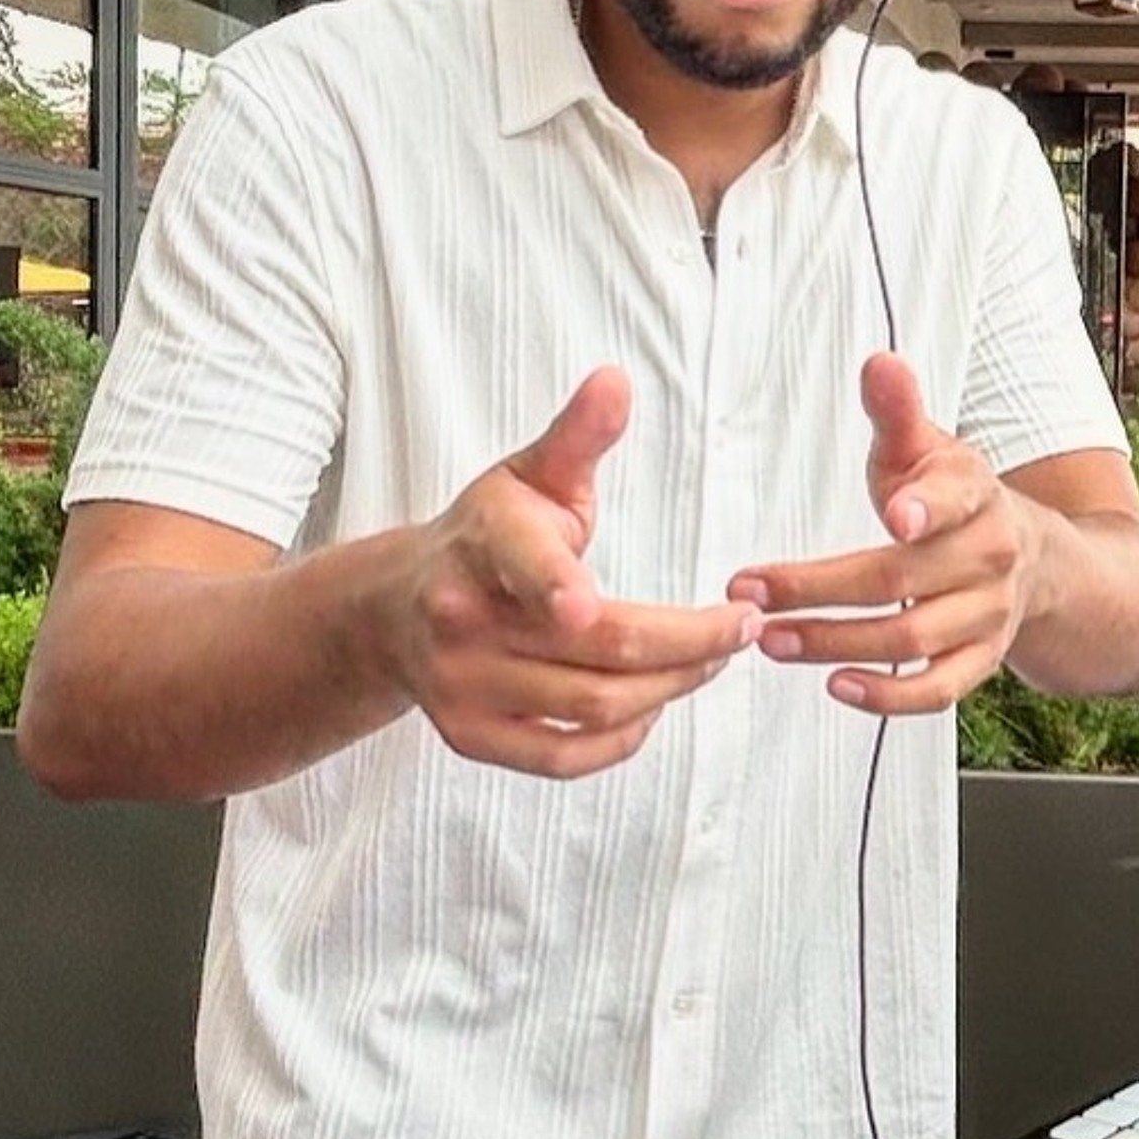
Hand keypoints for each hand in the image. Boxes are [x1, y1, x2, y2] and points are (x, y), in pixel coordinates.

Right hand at [390, 368, 760, 777]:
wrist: (398, 608)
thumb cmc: (487, 535)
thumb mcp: (528, 475)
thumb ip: (578, 436)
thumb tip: (616, 381)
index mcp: (480, 545)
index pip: (526, 568)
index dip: (558, 586)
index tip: (591, 603)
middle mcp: (461, 622)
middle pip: (600, 650)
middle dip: (691, 644)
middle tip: (739, 628)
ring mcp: (462, 687)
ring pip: (594, 707)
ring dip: (672, 689)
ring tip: (709, 661)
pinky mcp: (471, 738)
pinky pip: (565, 758)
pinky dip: (623, 739)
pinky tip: (653, 707)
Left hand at [728, 353, 1033, 713]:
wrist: (1032, 558)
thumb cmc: (956, 499)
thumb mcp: (930, 449)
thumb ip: (897, 412)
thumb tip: (879, 361)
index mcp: (977, 497)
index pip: (956, 499)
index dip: (928, 504)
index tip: (896, 511)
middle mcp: (990, 559)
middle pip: (903, 580)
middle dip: (820, 590)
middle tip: (752, 594)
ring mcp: (988, 616)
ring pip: (911, 640)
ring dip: (835, 644)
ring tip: (772, 639)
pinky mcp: (982, 661)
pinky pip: (940, 690)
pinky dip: (891, 698)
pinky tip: (837, 685)